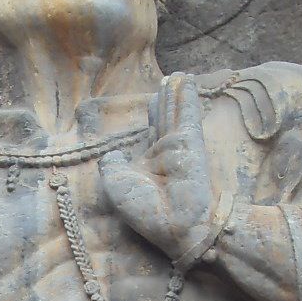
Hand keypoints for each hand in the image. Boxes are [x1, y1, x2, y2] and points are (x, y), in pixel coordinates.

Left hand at [98, 72, 216, 264]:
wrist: (174, 225)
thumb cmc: (144, 212)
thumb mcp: (115, 186)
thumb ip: (111, 165)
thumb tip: (111, 153)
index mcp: (148, 163)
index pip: (150, 132)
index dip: (153, 114)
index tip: (154, 100)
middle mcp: (164, 153)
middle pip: (164, 118)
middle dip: (166, 99)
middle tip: (169, 80)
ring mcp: (178, 147)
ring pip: (175, 112)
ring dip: (176, 93)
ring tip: (179, 74)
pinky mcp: (190, 144)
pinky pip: (186, 115)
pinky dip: (186, 98)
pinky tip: (186, 82)